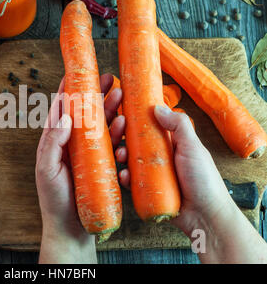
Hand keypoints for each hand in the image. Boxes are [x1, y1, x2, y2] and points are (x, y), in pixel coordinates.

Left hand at [35, 73, 124, 263]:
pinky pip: (113, 144)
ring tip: (122, 97)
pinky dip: (120, 134)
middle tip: (110, 80)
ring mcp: (89, 153)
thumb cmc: (54, 199)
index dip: (69, 90)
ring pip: (102, 125)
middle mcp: (72, 143)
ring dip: (112, 110)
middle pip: (86, 113)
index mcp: (55, 141)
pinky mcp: (102, 164)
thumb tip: (64, 116)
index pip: (62, 109)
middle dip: (97, 95)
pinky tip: (126, 126)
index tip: (78, 72)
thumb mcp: (47, 170)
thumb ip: (52, 143)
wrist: (71, 227)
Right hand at [122, 105, 266, 263]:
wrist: (205, 215)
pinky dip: (125, 177)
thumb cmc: (204, 179)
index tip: (123, 111)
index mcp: (169, 143)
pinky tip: (124, 175)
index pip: (148, 126)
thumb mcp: (193, 147)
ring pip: (129, 160)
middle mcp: (158, 156)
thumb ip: (179, 125)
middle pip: (134, 141)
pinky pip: (130, 181)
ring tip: (120, 154)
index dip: (135, 118)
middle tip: (117, 129)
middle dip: (122, 134)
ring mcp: (151, 174)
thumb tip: (157, 107)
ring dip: (120, 154)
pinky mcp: (145, 190)